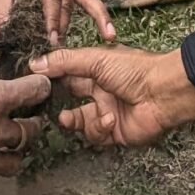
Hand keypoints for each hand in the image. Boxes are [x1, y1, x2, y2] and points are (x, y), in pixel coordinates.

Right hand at [37, 45, 194, 151]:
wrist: (162, 93)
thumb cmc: (133, 69)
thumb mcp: (96, 59)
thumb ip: (65, 62)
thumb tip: (35, 63)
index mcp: (96, 70)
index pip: (68, 73)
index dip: (52, 78)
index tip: (33, 81)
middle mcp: (100, 91)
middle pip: (70, 99)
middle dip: (56, 103)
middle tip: (44, 104)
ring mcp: (106, 112)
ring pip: (79, 121)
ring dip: (73, 120)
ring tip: (68, 118)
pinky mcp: (114, 132)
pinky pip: (96, 134)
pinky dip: (99, 127)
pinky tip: (109, 118)